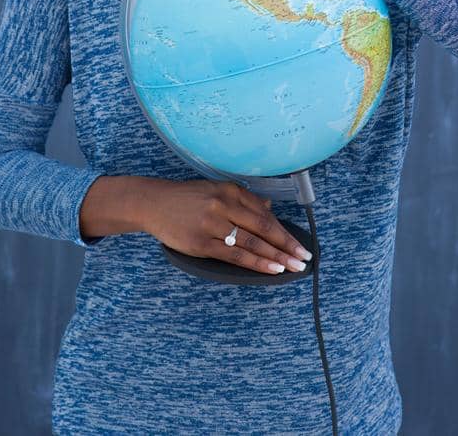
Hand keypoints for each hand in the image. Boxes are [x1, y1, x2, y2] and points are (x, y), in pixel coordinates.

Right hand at [141, 177, 311, 274]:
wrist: (153, 203)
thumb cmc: (187, 198)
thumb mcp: (216, 190)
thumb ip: (244, 200)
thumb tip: (268, 210)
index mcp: (231, 191)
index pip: (265, 214)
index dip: (284, 231)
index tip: (300, 243)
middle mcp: (224, 205)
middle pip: (263, 228)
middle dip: (286, 245)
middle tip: (304, 257)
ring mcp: (213, 224)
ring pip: (252, 243)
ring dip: (275, 256)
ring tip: (292, 267)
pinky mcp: (202, 243)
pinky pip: (235, 255)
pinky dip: (255, 262)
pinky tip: (270, 268)